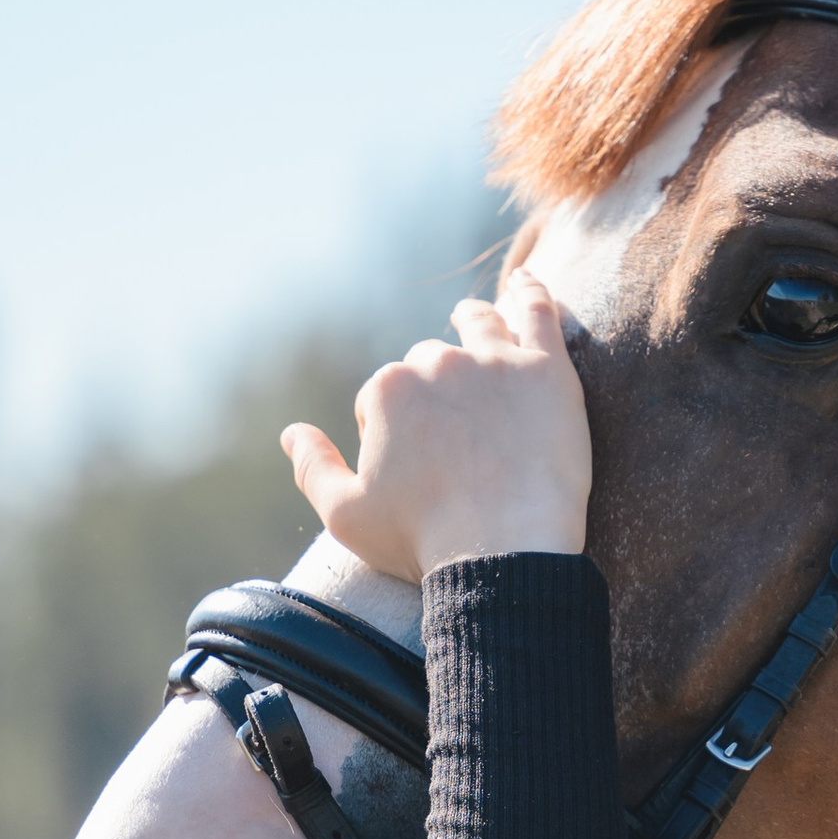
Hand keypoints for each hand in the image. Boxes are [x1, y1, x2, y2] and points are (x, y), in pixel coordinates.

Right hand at [281, 266, 589, 579]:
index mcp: (387, 390)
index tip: (414, 466)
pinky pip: (538, 310)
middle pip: (430, 360)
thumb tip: (291, 434)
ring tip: (473, 320)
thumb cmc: (422, 542)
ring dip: (472, 320)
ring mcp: (495, 361)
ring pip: (479, 323)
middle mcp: (437, 362)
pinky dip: (531, 291)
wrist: (505, 556)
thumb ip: (312, 468)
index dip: (392, 430)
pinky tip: (526, 283)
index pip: (383, 396)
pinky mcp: (546, 369)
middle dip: (434, 385)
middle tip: (455, 428)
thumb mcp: (345, 516)